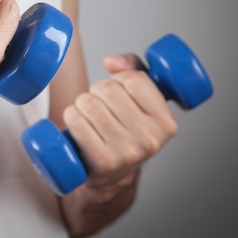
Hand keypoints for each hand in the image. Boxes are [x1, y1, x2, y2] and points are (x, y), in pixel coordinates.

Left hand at [62, 54, 177, 198]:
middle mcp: (150, 139)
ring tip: (88, 115)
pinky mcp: (101, 162)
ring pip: (89, 103)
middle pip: (108, 89)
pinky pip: (77, 122)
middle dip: (97, 90)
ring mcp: (126, 153)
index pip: (134, 79)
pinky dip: (71, 117)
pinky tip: (77, 125)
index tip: (118, 89)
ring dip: (81, 103)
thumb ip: (133, 68)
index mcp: (166, 122)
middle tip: (100, 104)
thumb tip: (111, 61)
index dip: (118, 78)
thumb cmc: (124, 129)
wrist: (111, 177)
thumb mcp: (140, 99)